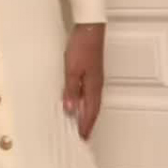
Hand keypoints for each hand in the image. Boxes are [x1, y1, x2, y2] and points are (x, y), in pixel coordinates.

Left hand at [63, 23, 105, 139]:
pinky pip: (89, 93)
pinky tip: (79, 102)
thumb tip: (70, 110)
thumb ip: (71, 90)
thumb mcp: (72, 70)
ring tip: (80, 123)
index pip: (90, 112)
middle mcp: (97, 85)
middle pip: (93, 109)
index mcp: (93, 87)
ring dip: (87, 114)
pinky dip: (85, 102)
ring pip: (92, 101)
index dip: (86, 126)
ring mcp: (95, 78)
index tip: (82, 138)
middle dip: (88, 123)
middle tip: (83, 135)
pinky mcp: (92, 72)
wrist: (90, 29)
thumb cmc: (82, 48)